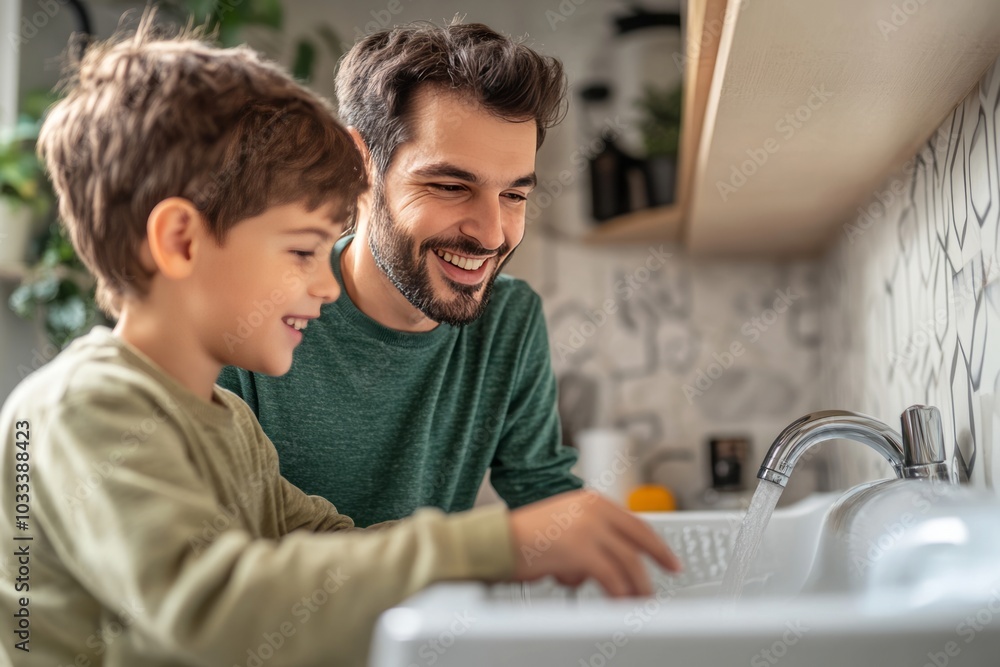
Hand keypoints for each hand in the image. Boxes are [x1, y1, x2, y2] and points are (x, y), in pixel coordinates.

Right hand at [508, 490, 681, 597]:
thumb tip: (616, 556)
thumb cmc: (524, 538)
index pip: (635, 522)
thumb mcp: (564, 523)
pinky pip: (612, 578)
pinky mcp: (581, 551)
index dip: (655, 543)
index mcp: (591, 501)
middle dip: (658, 562)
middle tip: (668, 577)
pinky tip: (620, 603)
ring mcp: (589, 529)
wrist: (497, 541)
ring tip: (639, 601)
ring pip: (628, 562)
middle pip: (639, 539)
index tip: (668, 558)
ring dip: (637, 586)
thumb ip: (591, 532)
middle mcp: (593, 510)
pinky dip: (619, 594)